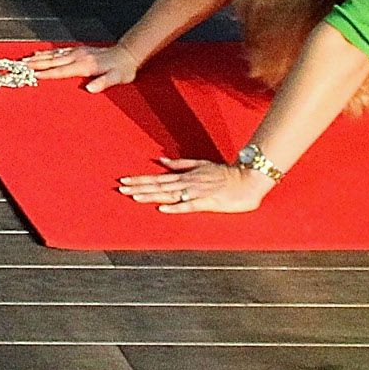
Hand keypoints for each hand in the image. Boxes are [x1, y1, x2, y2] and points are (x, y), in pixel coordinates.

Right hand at [25, 43, 139, 91]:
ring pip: (53, 55)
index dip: (47, 73)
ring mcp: (77, 52)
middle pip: (53, 61)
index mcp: (85, 65)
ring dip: (38, 58)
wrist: (127, 53)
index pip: (62, 70)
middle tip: (20, 65)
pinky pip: (58, 51)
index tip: (33, 75)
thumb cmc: (122, 69)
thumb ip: (102, 83)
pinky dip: (47, 53)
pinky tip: (40, 54)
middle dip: (36, 63)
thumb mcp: (116, 78)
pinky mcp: (78, 50)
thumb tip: (90, 89)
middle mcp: (78, 57)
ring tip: (25, 60)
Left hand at [117, 155, 268, 214]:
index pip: (157, 178)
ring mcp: (196, 192)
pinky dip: (175, 207)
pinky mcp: (207, 202)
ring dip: (151, 195)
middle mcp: (187, 183)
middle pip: (158, 186)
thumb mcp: (200, 164)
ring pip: (169, 194)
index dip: (140, 180)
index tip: (124, 181)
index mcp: (184, 175)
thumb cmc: (224, 173)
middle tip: (121, 189)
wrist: (247, 180)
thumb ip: (180, 164)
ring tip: (133, 197)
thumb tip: (161, 160)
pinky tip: (162, 209)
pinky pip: (189, 206)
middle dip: (139, 187)